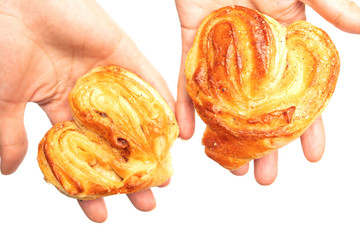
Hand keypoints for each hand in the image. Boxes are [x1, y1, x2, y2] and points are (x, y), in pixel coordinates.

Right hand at [0, 0, 173, 221]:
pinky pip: (148, 82)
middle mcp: (86, 96)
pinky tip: (172, 135)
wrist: (16, 0)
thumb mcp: (5, 98)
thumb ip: (10, 134)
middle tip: (146, 201)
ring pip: (135, 118)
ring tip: (164, 177)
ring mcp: (106, 76)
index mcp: (58, 107)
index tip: (100, 214)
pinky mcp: (122, 54)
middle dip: (128, 175)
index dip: (88, 187)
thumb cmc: (2, 43)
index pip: (79, 156)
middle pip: (114, 143)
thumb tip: (11, 170)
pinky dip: (162, 106)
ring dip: (151, 148)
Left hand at [175, 0, 359, 184]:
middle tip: (264, 177)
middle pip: (262, 107)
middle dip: (265, 143)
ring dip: (228, 134)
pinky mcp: (193, 39)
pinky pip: (188, 76)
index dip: (310, 124)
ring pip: (227, 99)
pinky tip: (190, 133)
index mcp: (287, 39)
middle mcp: (256, 51)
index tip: (312, 156)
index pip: (302, 91)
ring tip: (230, 167)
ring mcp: (224, 48)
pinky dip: (187, 104)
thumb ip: (328, 2)